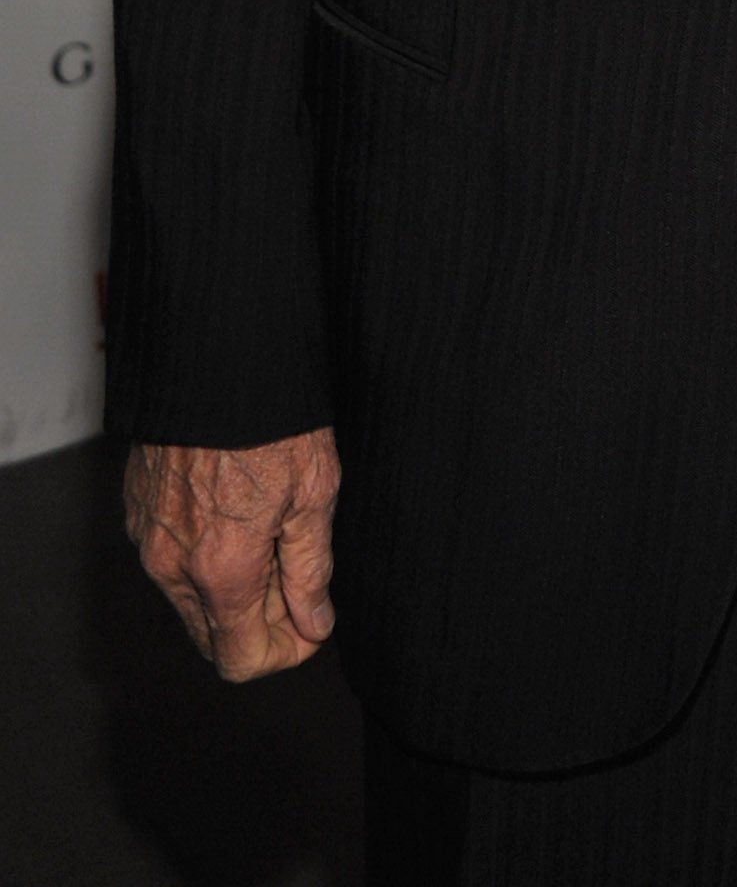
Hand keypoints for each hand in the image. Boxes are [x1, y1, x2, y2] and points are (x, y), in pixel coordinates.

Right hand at [124, 428, 340, 679]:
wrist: (213, 360)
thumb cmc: (271, 417)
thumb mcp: (314, 490)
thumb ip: (311, 569)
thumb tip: (314, 624)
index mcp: (221, 570)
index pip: (241, 660)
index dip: (284, 652)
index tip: (311, 623)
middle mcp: (172, 566)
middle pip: (213, 637)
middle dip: (260, 622)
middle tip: (298, 576)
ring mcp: (148, 540)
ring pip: (190, 601)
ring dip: (232, 590)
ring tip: (272, 534)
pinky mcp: (137, 512)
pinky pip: (170, 561)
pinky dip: (203, 557)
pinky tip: (237, 512)